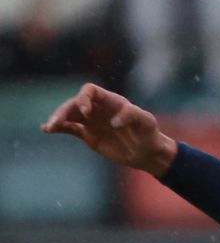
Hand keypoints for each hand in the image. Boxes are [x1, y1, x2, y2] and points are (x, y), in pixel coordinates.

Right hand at [42, 84, 177, 175]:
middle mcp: (98, 108)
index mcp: (110, 101)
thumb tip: (113, 122)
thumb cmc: (149, 133)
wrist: (147, 152)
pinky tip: (48, 129)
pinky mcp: (88, 134)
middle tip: (58, 122)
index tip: (86, 112)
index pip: (90, 90)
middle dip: (64, 110)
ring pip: (69, 115)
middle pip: (74, 103)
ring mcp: (91, 121)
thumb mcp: (146, 121)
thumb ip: (132, 116)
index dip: (84, 98)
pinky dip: (59, 128)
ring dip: (58, 119)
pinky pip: (70, 128)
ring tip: (50, 127)